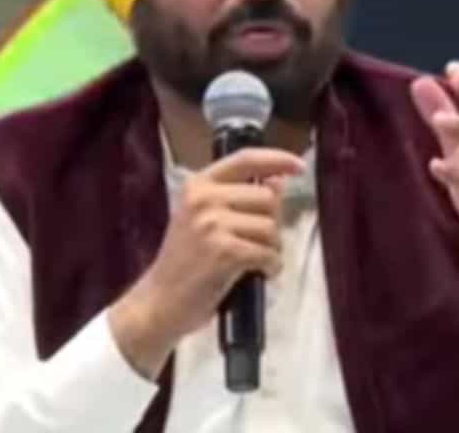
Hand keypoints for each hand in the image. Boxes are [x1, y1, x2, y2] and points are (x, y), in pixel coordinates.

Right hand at [108, 147, 304, 378]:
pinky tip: (256, 274)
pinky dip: (270, 267)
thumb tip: (278, 181)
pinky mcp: (223, 251)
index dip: (277, 159)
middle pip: (267, 197)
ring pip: (271, 227)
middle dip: (272, 223)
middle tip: (257, 243)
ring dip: (271, 248)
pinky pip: (267, 253)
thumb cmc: (185, 262)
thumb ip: (239, 198)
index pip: (246, 160)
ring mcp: (212, 224)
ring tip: (252, 261)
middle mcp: (204, 198)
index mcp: (199, 185)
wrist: (159, 300)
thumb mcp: (205, 220)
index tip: (299, 166)